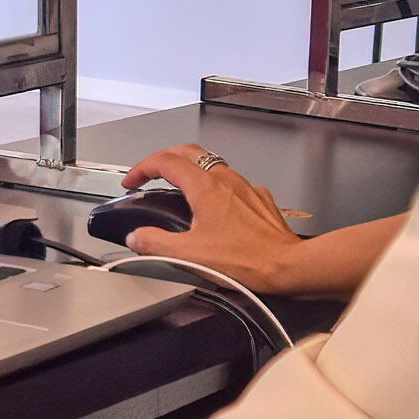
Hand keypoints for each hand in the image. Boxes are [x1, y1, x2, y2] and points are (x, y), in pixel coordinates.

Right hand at [120, 146, 306, 295]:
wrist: (286, 265)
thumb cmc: (245, 260)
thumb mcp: (189, 255)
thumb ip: (156, 243)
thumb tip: (137, 237)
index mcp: (205, 187)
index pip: (165, 162)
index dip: (142, 168)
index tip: (132, 181)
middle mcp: (225, 179)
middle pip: (188, 152)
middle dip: (164, 158)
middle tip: (150, 173)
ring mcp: (245, 186)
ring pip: (212, 164)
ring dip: (190, 169)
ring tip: (179, 186)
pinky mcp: (258, 198)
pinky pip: (232, 182)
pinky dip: (215, 185)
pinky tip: (216, 205)